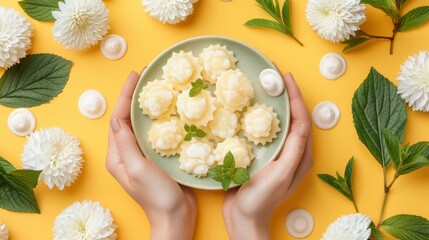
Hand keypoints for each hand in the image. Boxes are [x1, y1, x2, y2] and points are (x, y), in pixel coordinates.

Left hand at [106, 71, 195, 239]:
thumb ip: (127, 144)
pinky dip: (160, 118)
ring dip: (147, 105)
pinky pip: (155, 133)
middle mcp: (127, 153)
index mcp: (118, 155)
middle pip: (128, 118)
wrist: (176, 218)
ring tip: (157, 87)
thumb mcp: (138, 169)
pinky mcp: (157, 158)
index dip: (125, 95)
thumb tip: (118, 118)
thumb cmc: (157, 197)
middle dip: (135, 96)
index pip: (118, 118)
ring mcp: (142, 155)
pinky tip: (170, 110)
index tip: (135, 75)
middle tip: (147, 76)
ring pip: (142, 124)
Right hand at [222, 73, 312, 239]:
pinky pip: (265, 131)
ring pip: (278, 122)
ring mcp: (277, 153)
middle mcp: (292, 152)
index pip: (301, 119)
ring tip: (264, 86)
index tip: (285, 77)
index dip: (295, 96)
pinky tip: (250, 109)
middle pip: (292, 117)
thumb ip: (293, 150)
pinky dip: (260, 117)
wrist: (243, 218)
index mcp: (300, 155)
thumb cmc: (261, 200)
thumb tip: (301, 122)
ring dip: (274, 103)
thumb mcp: (280, 174)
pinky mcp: (263, 155)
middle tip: (274, 76)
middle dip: (286, 95)